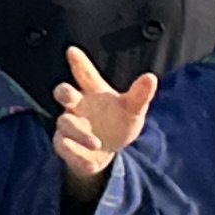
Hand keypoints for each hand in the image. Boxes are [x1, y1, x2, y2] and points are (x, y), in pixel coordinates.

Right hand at [51, 51, 155, 189]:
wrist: (106, 151)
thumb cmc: (117, 122)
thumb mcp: (133, 110)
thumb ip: (139, 95)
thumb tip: (151, 77)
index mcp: (93, 92)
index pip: (85, 75)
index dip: (79, 63)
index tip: (72, 50)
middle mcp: (77, 106)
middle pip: (64, 93)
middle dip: (63, 92)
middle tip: (67, 94)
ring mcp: (69, 125)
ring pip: (65, 123)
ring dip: (78, 133)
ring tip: (96, 143)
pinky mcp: (66, 145)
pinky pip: (65, 148)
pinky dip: (77, 156)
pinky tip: (92, 164)